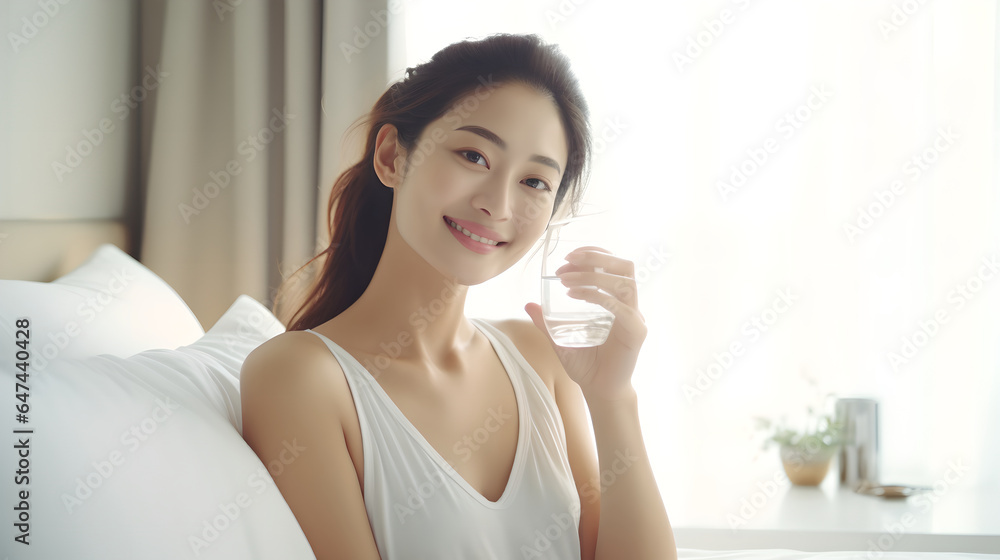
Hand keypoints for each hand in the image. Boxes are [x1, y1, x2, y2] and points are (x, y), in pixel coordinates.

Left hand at [524, 246, 646, 400]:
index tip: (569, 257)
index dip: (594, 254)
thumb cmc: (586, 365)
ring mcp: (635, 318)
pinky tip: (576, 295)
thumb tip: (529, 305)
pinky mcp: (636, 333)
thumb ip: (546, 322)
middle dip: (595, 258)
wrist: (599, 391)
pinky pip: (623, 308)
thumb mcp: (560, 338)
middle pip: (625, 266)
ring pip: (624, 282)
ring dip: (593, 275)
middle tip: (567, 262)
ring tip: (566, 280)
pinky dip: (599, 296)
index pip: (615, 266)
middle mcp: (629, 306)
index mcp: (618, 302)